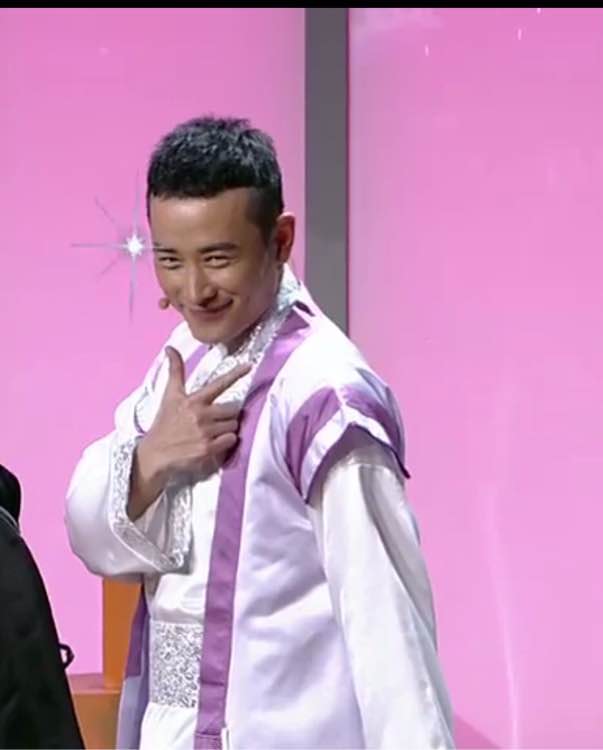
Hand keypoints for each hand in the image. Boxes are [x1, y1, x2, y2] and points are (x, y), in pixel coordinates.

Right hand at [127, 346, 250, 519]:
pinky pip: (231, 440)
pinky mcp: (208, 448)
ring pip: (233, 425)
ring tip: (211, 432)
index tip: (249, 365)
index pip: (218, 384)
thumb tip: (170, 348)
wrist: (155, 453)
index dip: (235, 374)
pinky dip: (226, 442)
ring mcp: (205, 432)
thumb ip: (175, 372)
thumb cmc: (165, 423)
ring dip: (227, 429)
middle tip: (214, 420)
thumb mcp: (170, 396)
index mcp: (194, 400)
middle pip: (233, 409)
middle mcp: (201, 414)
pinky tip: (214, 443)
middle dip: (227, 415)